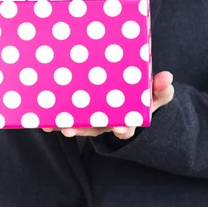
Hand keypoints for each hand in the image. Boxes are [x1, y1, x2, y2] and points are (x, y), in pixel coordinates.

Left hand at [42, 71, 173, 139]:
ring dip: (61, 123)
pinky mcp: (77, 112)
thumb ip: (161, 88)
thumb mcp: (154, 94)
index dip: (123, 128)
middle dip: (81, 129)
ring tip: (48, 123)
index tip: (121, 128)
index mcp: (127, 119)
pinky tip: (40, 114)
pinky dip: (53, 116)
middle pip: (93, 128)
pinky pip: (64, 115)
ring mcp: (90, 118)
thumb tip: (167, 76)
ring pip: (75, 123)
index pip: (126, 127)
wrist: (124, 94)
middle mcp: (106, 122)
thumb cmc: (140, 96)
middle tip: (69, 130)